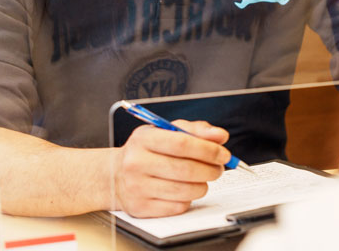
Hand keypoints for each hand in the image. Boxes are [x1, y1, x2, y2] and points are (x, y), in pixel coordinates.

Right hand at [114, 120, 230, 217]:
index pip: (182, 143)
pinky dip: (189, 199)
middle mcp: (137, 163)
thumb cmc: (146, 150)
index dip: (208, 149)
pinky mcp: (141, 207)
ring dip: (203, 185)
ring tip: (204, 178)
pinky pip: (177, 206)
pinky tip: (185, 190)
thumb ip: (195, 130)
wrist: (115, 174)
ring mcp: (137, 187)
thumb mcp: (166, 131)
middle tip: (218, 168)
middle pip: (186, 169)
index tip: (223, 153)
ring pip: (185, 191)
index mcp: (144, 139)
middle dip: (210, 169)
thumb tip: (220, 136)